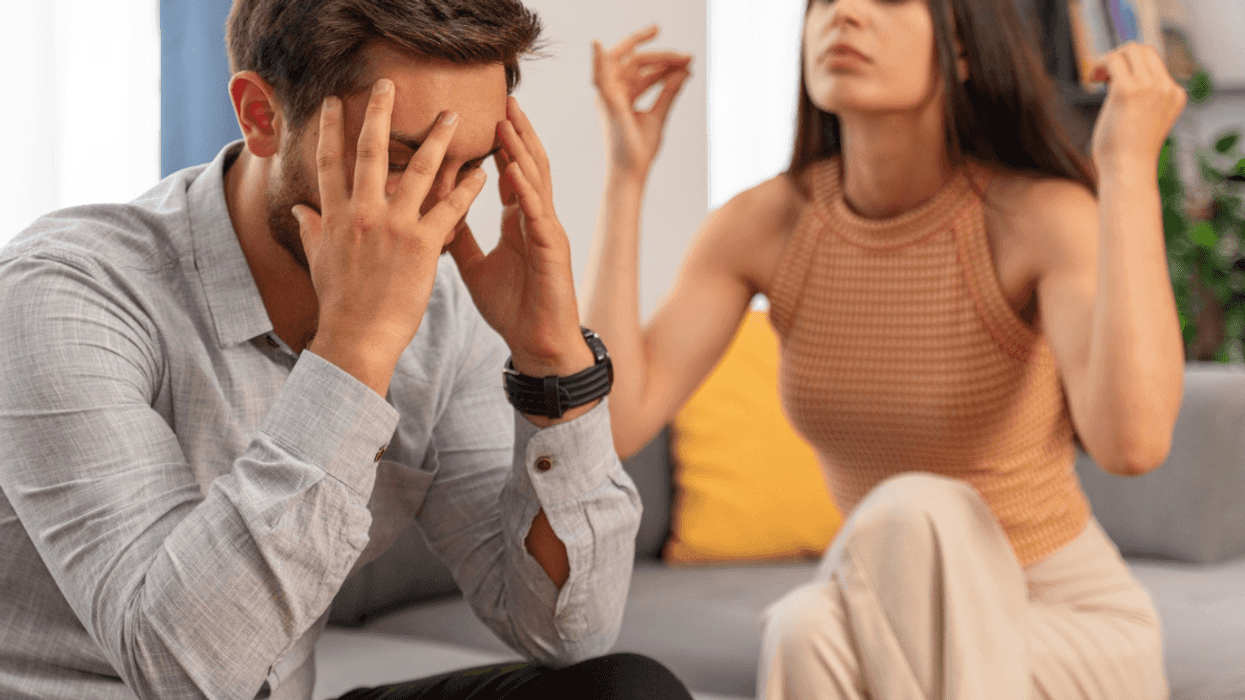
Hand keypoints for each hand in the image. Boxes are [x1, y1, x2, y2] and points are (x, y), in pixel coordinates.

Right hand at [293, 79, 487, 393]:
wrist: (357, 337)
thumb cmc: (339, 303)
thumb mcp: (319, 261)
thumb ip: (312, 230)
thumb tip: (300, 210)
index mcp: (336, 215)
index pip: (330, 161)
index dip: (331, 128)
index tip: (334, 100)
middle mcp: (363, 213)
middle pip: (371, 152)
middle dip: (380, 114)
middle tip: (391, 84)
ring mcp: (393, 227)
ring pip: (419, 171)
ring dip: (438, 139)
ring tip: (452, 116)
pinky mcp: (422, 245)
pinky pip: (450, 208)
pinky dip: (468, 187)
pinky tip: (482, 170)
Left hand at [447, 97, 592, 378]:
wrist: (538, 346)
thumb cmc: (513, 310)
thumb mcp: (476, 267)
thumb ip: (457, 237)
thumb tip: (431, 213)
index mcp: (520, 222)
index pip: (511, 173)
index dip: (501, 144)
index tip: (484, 116)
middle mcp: (536, 220)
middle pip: (529, 166)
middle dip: (518, 133)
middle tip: (503, 101)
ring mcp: (547, 233)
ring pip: (537, 181)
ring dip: (522, 150)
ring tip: (508, 121)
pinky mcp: (552, 251)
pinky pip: (538, 214)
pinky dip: (525, 190)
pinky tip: (514, 170)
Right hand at [592, 25, 692, 180]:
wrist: (632, 173)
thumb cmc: (640, 150)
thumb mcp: (659, 115)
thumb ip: (669, 92)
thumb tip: (685, 71)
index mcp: (622, 95)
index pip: (640, 69)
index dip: (665, 62)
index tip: (688, 61)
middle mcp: (612, 92)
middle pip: (634, 61)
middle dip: (661, 55)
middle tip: (688, 55)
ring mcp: (608, 97)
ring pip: (626, 62)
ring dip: (655, 56)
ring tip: (682, 56)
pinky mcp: (607, 103)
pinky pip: (598, 77)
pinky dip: (596, 60)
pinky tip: (597, 45)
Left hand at [1089, 43, 1186, 171]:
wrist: (1128, 171)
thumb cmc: (1128, 154)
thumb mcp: (1144, 123)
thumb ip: (1142, 103)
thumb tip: (1118, 83)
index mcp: (1174, 95)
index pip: (1155, 63)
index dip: (1131, 67)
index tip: (1112, 82)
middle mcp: (1166, 88)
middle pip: (1144, 50)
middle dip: (1120, 57)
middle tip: (1103, 78)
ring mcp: (1149, 87)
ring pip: (1130, 49)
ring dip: (1109, 59)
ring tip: (1097, 78)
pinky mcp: (1127, 91)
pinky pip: (1113, 60)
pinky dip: (1099, 64)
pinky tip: (1091, 79)